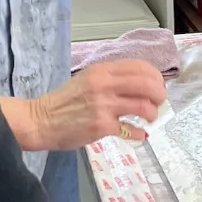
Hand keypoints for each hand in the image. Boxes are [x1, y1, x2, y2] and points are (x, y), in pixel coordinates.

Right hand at [25, 61, 166, 150]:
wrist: (43, 120)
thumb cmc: (66, 99)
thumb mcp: (88, 79)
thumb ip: (112, 78)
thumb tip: (141, 83)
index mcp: (102, 70)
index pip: (139, 66)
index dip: (155, 76)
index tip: (158, 85)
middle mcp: (105, 85)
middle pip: (147, 84)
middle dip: (159, 94)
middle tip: (159, 102)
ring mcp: (104, 106)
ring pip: (143, 106)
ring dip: (153, 113)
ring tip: (150, 118)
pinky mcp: (101, 127)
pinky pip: (130, 130)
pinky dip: (140, 133)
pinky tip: (141, 135)